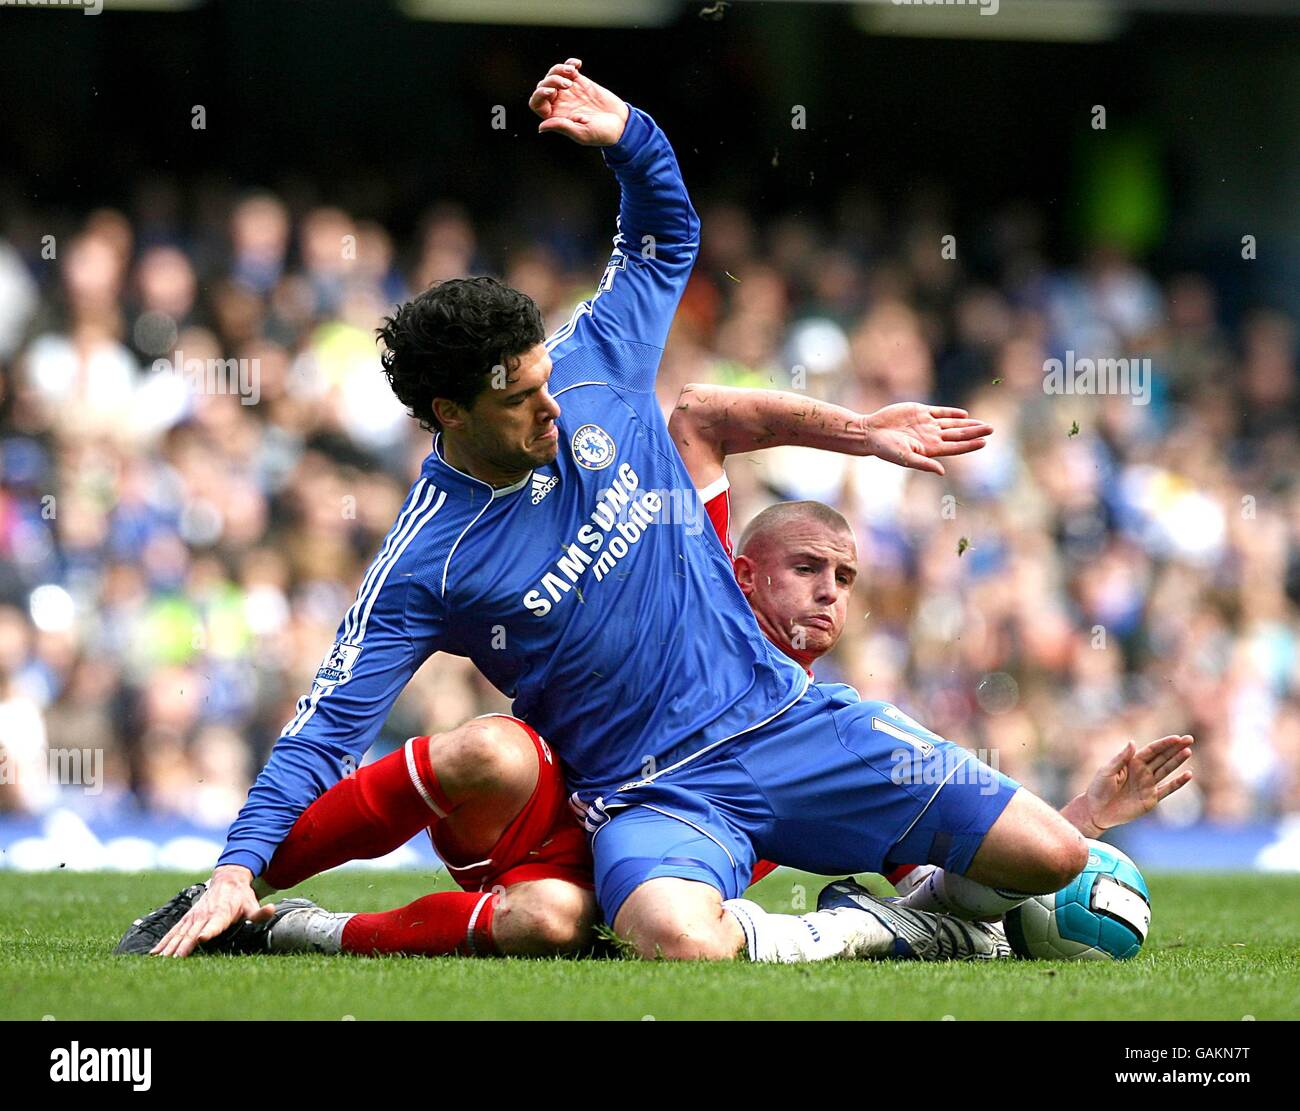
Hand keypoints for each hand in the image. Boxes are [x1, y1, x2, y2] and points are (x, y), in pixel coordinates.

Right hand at [151, 864, 274, 957]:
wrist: (228, 878)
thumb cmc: (242, 896)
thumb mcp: (252, 903)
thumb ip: (260, 912)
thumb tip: (271, 909)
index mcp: (221, 913)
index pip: (215, 924)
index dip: (209, 931)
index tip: (200, 939)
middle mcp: (204, 915)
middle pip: (191, 933)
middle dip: (182, 947)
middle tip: (173, 961)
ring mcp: (193, 917)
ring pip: (179, 934)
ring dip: (169, 947)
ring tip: (160, 961)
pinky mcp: (187, 918)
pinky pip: (173, 931)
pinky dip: (164, 942)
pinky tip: (154, 954)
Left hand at [528, 58, 628, 146]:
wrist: (620, 124)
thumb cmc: (601, 134)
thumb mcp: (581, 133)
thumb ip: (562, 127)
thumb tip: (541, 127)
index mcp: (556, 116)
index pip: (536, 103)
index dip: (539, 95)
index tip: (552, 92)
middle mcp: (560, 103)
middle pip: (542, 85)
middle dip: (550, 80)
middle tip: (567, 85)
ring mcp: (569, 91)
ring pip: (553, 74)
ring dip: (558, 69)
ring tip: (572, 72)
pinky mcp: (580, 82)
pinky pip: (569, 68)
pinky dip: (570, 63)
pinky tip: (578, 64)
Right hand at [860, 404, 991, 475]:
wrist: (870, 433)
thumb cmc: (885, 449)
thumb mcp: (904, 458)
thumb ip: (923, 464)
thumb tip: (942, 472)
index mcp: (930, 448)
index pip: (955, 447)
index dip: (970, 445)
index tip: (985, 442)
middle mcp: (931, 436)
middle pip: (958, 434)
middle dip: (975, 432)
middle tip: (992, 429)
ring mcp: (926, 424)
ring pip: (952, 423)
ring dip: (967, 424)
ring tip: (983, 424)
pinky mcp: (919, 411)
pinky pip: (940, 412)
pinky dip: (952, 413)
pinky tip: (963, 415)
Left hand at [1079, 735, 1194, 834]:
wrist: (1097, 811)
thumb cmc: (1098, 789)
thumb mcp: (1107, 771)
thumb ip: (1121, 758)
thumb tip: (1132, 742)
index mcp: (1131, 762)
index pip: (1151, 750)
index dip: (1164, 743)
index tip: (1177, 737)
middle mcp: (1142, 771)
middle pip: (1162, 757)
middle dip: (1175, 748)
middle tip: (1189, 738)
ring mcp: (1148, 785)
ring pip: (1166, 770)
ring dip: (1177, 761)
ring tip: (1188, 751)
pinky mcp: (1151, 798)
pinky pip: (1167, 789)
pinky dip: (1178, 783)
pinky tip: (1188, 774)